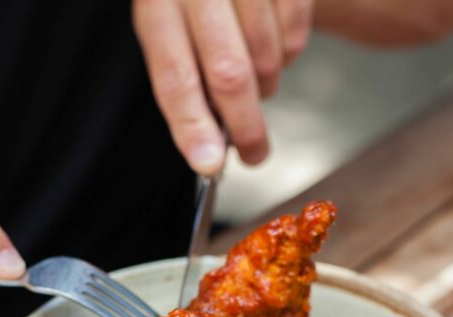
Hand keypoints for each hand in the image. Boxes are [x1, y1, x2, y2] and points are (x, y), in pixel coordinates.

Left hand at [134, 0, 314, 174]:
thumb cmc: (198, 3)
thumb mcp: (174, 30)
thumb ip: (186, 80)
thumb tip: (206, 145)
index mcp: (158, 4)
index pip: (174, 75)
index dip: (192, 124)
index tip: (208, 163)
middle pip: (228, 72)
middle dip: (244, 125)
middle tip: (253, 153)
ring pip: (266, 56)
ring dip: (266, 83)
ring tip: (255, 77)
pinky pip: (295, 33)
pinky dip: (287, 51)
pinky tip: (273, 41)